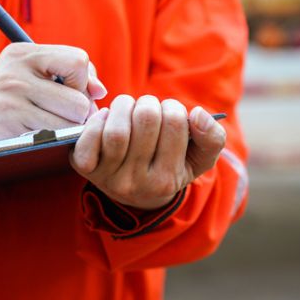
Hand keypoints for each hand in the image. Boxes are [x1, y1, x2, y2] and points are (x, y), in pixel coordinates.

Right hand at [0, 43, 106, 149]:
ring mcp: (11, 99)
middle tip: (68, 117)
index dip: (84, 80)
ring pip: (70, 122)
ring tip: (55, 126)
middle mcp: (16, 72)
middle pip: (79, 99)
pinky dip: (55, 140)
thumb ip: (68, 75)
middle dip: (81, 113)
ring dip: (70, 130)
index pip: (78, 60)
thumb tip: (101, 91)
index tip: (74, 92)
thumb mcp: (29, 74)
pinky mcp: (9, 125)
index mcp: (24, 53)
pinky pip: (53, 137)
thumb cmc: (6, 98)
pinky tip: (41, 136)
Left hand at [71, 95, 226, 209]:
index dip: (173, 108)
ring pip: (117, 129)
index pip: (174, 123)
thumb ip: (212, 138)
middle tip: (149, 108)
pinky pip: (89, 138)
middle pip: (145, 120)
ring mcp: (109, 178)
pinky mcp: (86, 169)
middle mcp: (138, 183)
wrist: (138, 196)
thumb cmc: (172, 167)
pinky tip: (108, 119)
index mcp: (167, 180)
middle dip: (149, 103)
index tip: (171, 113)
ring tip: (130, 108)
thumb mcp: (200, 159)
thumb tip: (198, 114)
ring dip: (124, 106)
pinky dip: (98, 120)